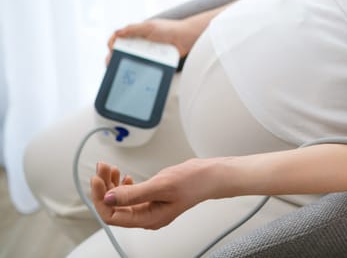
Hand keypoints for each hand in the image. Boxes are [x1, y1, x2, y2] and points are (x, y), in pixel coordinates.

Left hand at [91, 159, 219, 229]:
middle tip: (102, 168)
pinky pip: (130, 194)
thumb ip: (133, 193)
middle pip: (114, 207)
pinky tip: (123, 175)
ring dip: (112, 183)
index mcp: (148, 219)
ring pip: (121, 199)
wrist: (210, 176)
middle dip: (104, 187)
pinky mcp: (152, 197)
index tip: (96, 179)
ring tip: (110, 167)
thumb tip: (108, 199)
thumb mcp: (161, 186)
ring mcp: (149, 207)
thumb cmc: (193, 182)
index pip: (113, 216)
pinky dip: (123, 184)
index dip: (100, 198)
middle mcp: (147, 216)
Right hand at [105, 18, 201, 64]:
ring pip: (132, 61)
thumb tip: (117, 34)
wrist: (186, 38)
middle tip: (114, 65)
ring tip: (123, 72)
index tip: (112, 50)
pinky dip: (139, 70)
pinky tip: (135, 75)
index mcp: (135, 33)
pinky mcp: (154, 61)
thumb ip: (133, 29)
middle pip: (122, 52)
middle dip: (116, 58)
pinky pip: (144, 66)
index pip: (117, 39)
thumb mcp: (149, 27)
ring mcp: (146, 53)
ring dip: (127, 65)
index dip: (112, 45)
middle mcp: (139, 43)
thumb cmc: (169, 29)